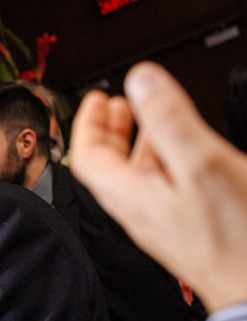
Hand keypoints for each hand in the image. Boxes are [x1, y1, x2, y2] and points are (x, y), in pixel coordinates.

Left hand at [70, 61, 246, 310]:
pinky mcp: (185, 231)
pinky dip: (165, 163)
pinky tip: (186, 153)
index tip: (96, 98)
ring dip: (138, 144)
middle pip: (108, 167)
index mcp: (130, 196)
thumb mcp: (201, 164)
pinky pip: (163, 190)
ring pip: (137, 178)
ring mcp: (162, 224)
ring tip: (149, 119)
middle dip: (110, 130)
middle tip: (117, 104)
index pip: (87, 157)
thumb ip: (169, 120)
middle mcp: (139, 212)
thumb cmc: (236, 240)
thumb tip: (140, 80)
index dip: (87, 123)